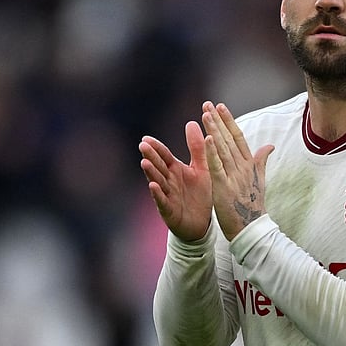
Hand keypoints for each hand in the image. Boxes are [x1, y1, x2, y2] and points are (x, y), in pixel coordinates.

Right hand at [138, 117, 213, 240]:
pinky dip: (158, 194)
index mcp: (175, 170)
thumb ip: (197, 147)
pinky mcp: (170, 211)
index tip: (146, 138)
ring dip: (151, 173)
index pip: (164, 156)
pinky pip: (163, 201)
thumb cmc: (200, 194)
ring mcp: (168, 196)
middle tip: (143, 145)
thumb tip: (192, 122)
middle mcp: (169, 181)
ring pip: (158, 182)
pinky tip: (153, 186)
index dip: (156, 148)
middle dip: (151, 157)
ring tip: (144, 163)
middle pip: (158, 166)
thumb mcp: (201, 168)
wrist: (203, 224)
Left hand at [202, 102, 274, 240]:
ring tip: (205, 114)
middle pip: (229, 139)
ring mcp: (234, 176)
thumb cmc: (253, 204)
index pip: (238, 137)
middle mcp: (242, 167)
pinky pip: (218, 167)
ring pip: (222, 149)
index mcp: (249, 164)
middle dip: (218, 120)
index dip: (229, 121)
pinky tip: (207, 139)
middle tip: (208, 104)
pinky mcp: (224, 187)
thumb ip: (261, 160)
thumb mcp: (259, 179)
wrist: (251, 227)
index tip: (220, 106)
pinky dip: (213, 153)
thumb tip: (270, 145)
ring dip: (214, 130)